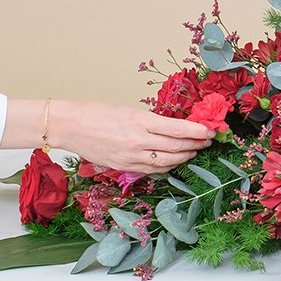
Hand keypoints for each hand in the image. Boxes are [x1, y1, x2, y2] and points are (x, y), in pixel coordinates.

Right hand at [3, 99, 214, 172]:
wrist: (69, 126)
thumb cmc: (96, 112)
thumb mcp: (129, 110)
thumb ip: (152, 121)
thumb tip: (175, 128)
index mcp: (140, 121)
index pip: (178, 129)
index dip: (198, 132)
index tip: (211, 130)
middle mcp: (137, 141)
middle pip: (176, 147)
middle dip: (196, 145)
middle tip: (208, 141)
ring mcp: (130, 157)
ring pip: (166, 162)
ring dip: (184, 157)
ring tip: (195, 151)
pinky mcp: (123, 167)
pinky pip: (151, 170)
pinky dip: (167, 166)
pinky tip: (174, 161)